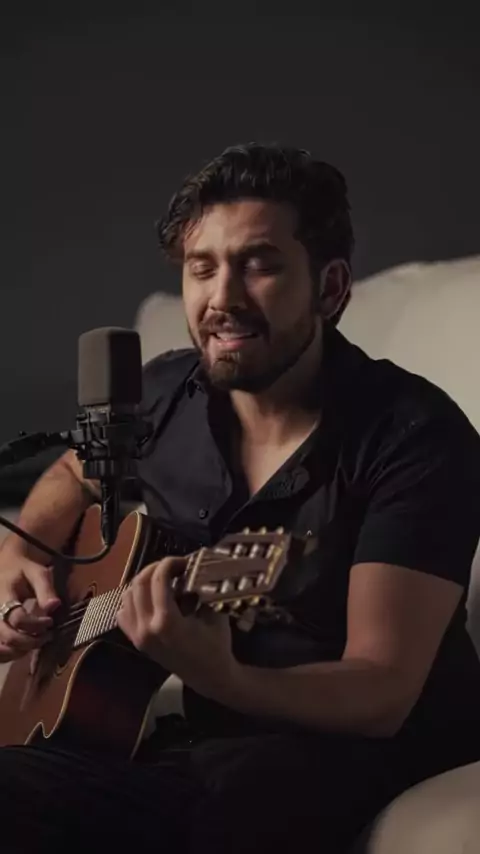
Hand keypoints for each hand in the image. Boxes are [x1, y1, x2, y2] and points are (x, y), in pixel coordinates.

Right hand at [0, 553, 60, 662]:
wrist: (4, 567)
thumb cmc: (22, 570)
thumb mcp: (37, 573)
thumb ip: (45, 589)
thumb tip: (54, 607)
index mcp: (3, 595)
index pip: (17, 618)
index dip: (36, 625)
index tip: (50, 621)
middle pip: (8, 637)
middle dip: (31, 642)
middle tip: (47, 636)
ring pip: (1, 649)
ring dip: (20, 651)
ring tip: (36, 642)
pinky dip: (10, 654)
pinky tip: (22, 647)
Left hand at [116, 558, 238, 701]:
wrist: (209, 677)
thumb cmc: (216, 646)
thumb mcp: (213, 614)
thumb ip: (200, 590)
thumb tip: (192, 569)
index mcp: (167, 621)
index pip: (157, 579)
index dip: (169, 563)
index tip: (182, 561)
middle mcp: (147, 628)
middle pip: (139, 584)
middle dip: (155, 568)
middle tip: (172, 567)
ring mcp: (138, 636)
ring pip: (127, 596)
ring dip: (143, 582)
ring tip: (162, 580)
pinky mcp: (136, 641)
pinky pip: (123, 613)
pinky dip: (133, 601)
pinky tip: (150, 599)